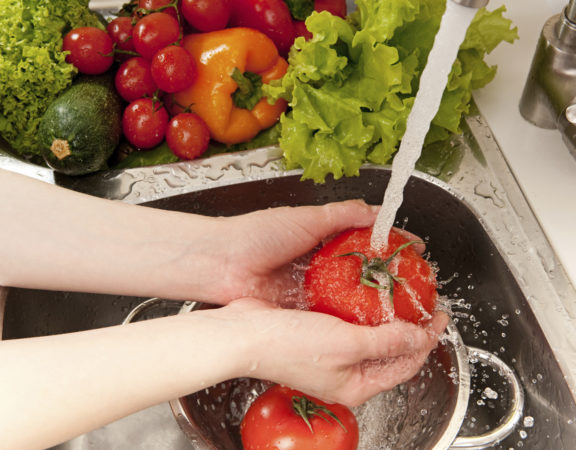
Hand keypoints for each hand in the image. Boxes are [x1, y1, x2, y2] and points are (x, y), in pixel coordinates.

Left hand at [205, 199, 424, 304]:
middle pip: (364, 273)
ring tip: (403, 310)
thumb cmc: (258, 235)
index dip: (393, 245)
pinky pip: (331, 317)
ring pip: (350, 298)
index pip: (367, 242)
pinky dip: (350, 321)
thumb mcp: (306, 218)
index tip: (418, 251)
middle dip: (390, 280)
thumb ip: (342, 214)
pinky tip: (372, 326)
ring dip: (373, 304)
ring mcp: (313, 291)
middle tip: (417, 287)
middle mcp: (322, 267)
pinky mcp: (303, 311)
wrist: (223, 264)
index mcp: (323, 241)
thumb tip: (378, 211)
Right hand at [206, 297, 448, 406]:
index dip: (426, 341)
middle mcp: (346, 372)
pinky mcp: (319, 334)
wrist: (245, 333)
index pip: (405, 365)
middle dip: (411, 329)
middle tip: (425, 303)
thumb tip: (418, 338)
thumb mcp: (347, 345)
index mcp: (356, 384)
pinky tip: (366, 292)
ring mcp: (332, 354)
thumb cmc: (288, 346)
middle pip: (391, 352)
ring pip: (372, 336)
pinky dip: (363, 309)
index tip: (439, 317)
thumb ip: (386, 342)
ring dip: (388, 317)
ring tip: (402, 295)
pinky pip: (351, 322)